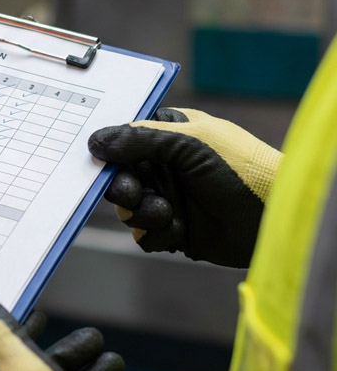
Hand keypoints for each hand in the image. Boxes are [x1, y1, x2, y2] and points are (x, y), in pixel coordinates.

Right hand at [88, 108, 281, 267]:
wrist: (275, 219)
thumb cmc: (242, 169)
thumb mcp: (190, 143)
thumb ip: (139, 139)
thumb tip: (95, 141)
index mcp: (168, 136)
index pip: (123, 141)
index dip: (109, 154)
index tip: (99, 163)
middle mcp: (165, 167)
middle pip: (120, 178)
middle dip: (123, 188)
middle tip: (134, 194)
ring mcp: (170, 198)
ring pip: (129, 209)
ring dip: (142, 214)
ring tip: (167, 213)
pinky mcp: (175, 230)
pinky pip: (145, 235)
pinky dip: (157, 234)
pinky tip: (179, 229)